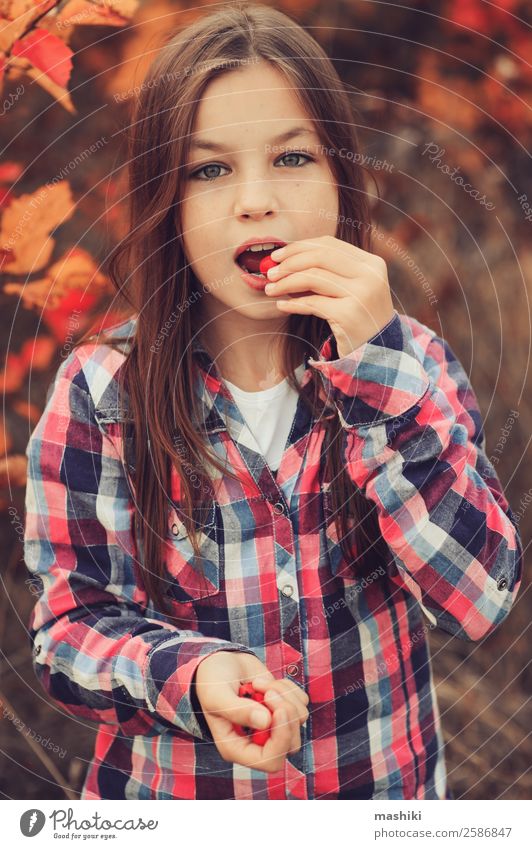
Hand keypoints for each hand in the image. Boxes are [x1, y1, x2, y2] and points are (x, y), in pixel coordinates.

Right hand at [194, 651, 308, 773]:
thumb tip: (266, 721)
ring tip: (259, 683)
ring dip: (283, 695)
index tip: (279, 710)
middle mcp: (258, 741)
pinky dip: (288, 687)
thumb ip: (237, 710)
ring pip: (299, 719)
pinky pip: (301, 702)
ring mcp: (273, 725)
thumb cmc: (212, 682)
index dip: (280, 739)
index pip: (270, 761)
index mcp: (237, 748)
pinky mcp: (284, 708)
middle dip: (285, 713)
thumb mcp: (216, 695)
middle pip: (291, 743)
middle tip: (268, 692)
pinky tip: (267, 681)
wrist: (220, 662)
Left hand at [264, 235, 395, 357]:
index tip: (277, 255)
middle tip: (270, 273)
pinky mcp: (349, 315)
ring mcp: (361, 294)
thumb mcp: (351, 290)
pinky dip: (293, 303)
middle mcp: (370, 275)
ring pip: (314, 278)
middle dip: (289, 263)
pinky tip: (282, 305)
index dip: (299, 247)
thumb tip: (285, 260)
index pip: (329, 244)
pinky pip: (313, 303)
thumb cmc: (358, 320)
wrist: (379, 353)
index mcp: (371, 264)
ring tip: (270, 289)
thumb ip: (329, 273)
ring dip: (286, 282)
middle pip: (320, 257)